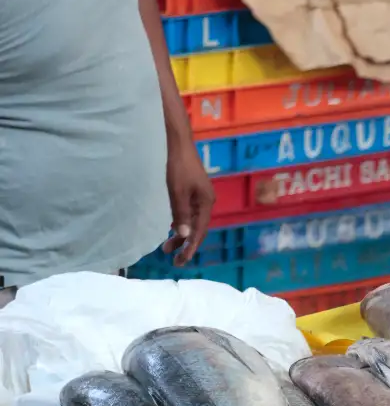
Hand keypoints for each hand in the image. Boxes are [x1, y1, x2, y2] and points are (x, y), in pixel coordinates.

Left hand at [163, 146, 214, 265]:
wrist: (179, 145)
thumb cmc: (178, 167)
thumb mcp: (177, 192)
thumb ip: (180, 214)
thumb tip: (183, 236)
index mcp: (206, 203)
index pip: (199, 230)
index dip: (191, 247)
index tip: (182, 261)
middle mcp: (206, 202)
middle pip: (197, 228)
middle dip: (186, 244)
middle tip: (173, 259)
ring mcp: (200, 197)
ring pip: (192, 221)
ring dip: (181, 235)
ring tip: (168, 248)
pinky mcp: (194, 192)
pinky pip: (189, 213)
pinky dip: (182, 224)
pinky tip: (173, 228)